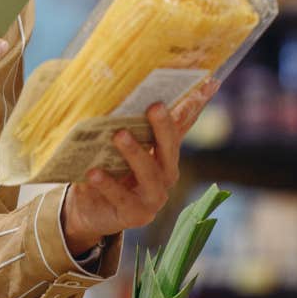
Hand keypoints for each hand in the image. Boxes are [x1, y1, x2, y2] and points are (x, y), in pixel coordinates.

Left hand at [62, 77, 220, 251]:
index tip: (209, 82)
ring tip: (119, 135)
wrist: (88, 210)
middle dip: (164, 127)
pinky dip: (108, 184)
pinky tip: (93, 172)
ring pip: (149, 173)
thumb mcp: (115, 145)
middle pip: (169, 148)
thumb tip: (120, 88)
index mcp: (165, 153)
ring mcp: (153, 197)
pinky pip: (122, 197)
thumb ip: (124, 122)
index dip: (196, 106)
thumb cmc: (106, 170)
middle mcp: (165, 174)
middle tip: (155, 107)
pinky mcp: (135, 215)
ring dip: (135, 153)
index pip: (183, 125)